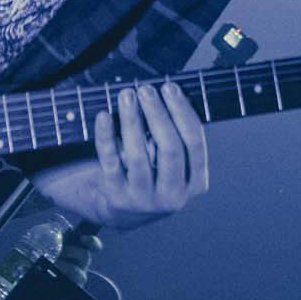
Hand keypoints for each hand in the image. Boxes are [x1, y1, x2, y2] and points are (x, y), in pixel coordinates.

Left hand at [29, 82, 209, 230]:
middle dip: (158, 114)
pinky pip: (110, 162)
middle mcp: (173, 195)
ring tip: (127, 96)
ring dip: (132, 121)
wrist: (127, 212)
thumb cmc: (155, 174)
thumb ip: (177, 135)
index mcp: (196, 183)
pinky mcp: (118, 196)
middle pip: (170, 149)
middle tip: (146, 90)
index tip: (170, 87)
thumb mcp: (175, 164)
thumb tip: (169, 92)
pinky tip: (104, 116)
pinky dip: (106, 137)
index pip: (195, 143)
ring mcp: (145, 199)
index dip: (182, 112)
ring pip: (138, 156)